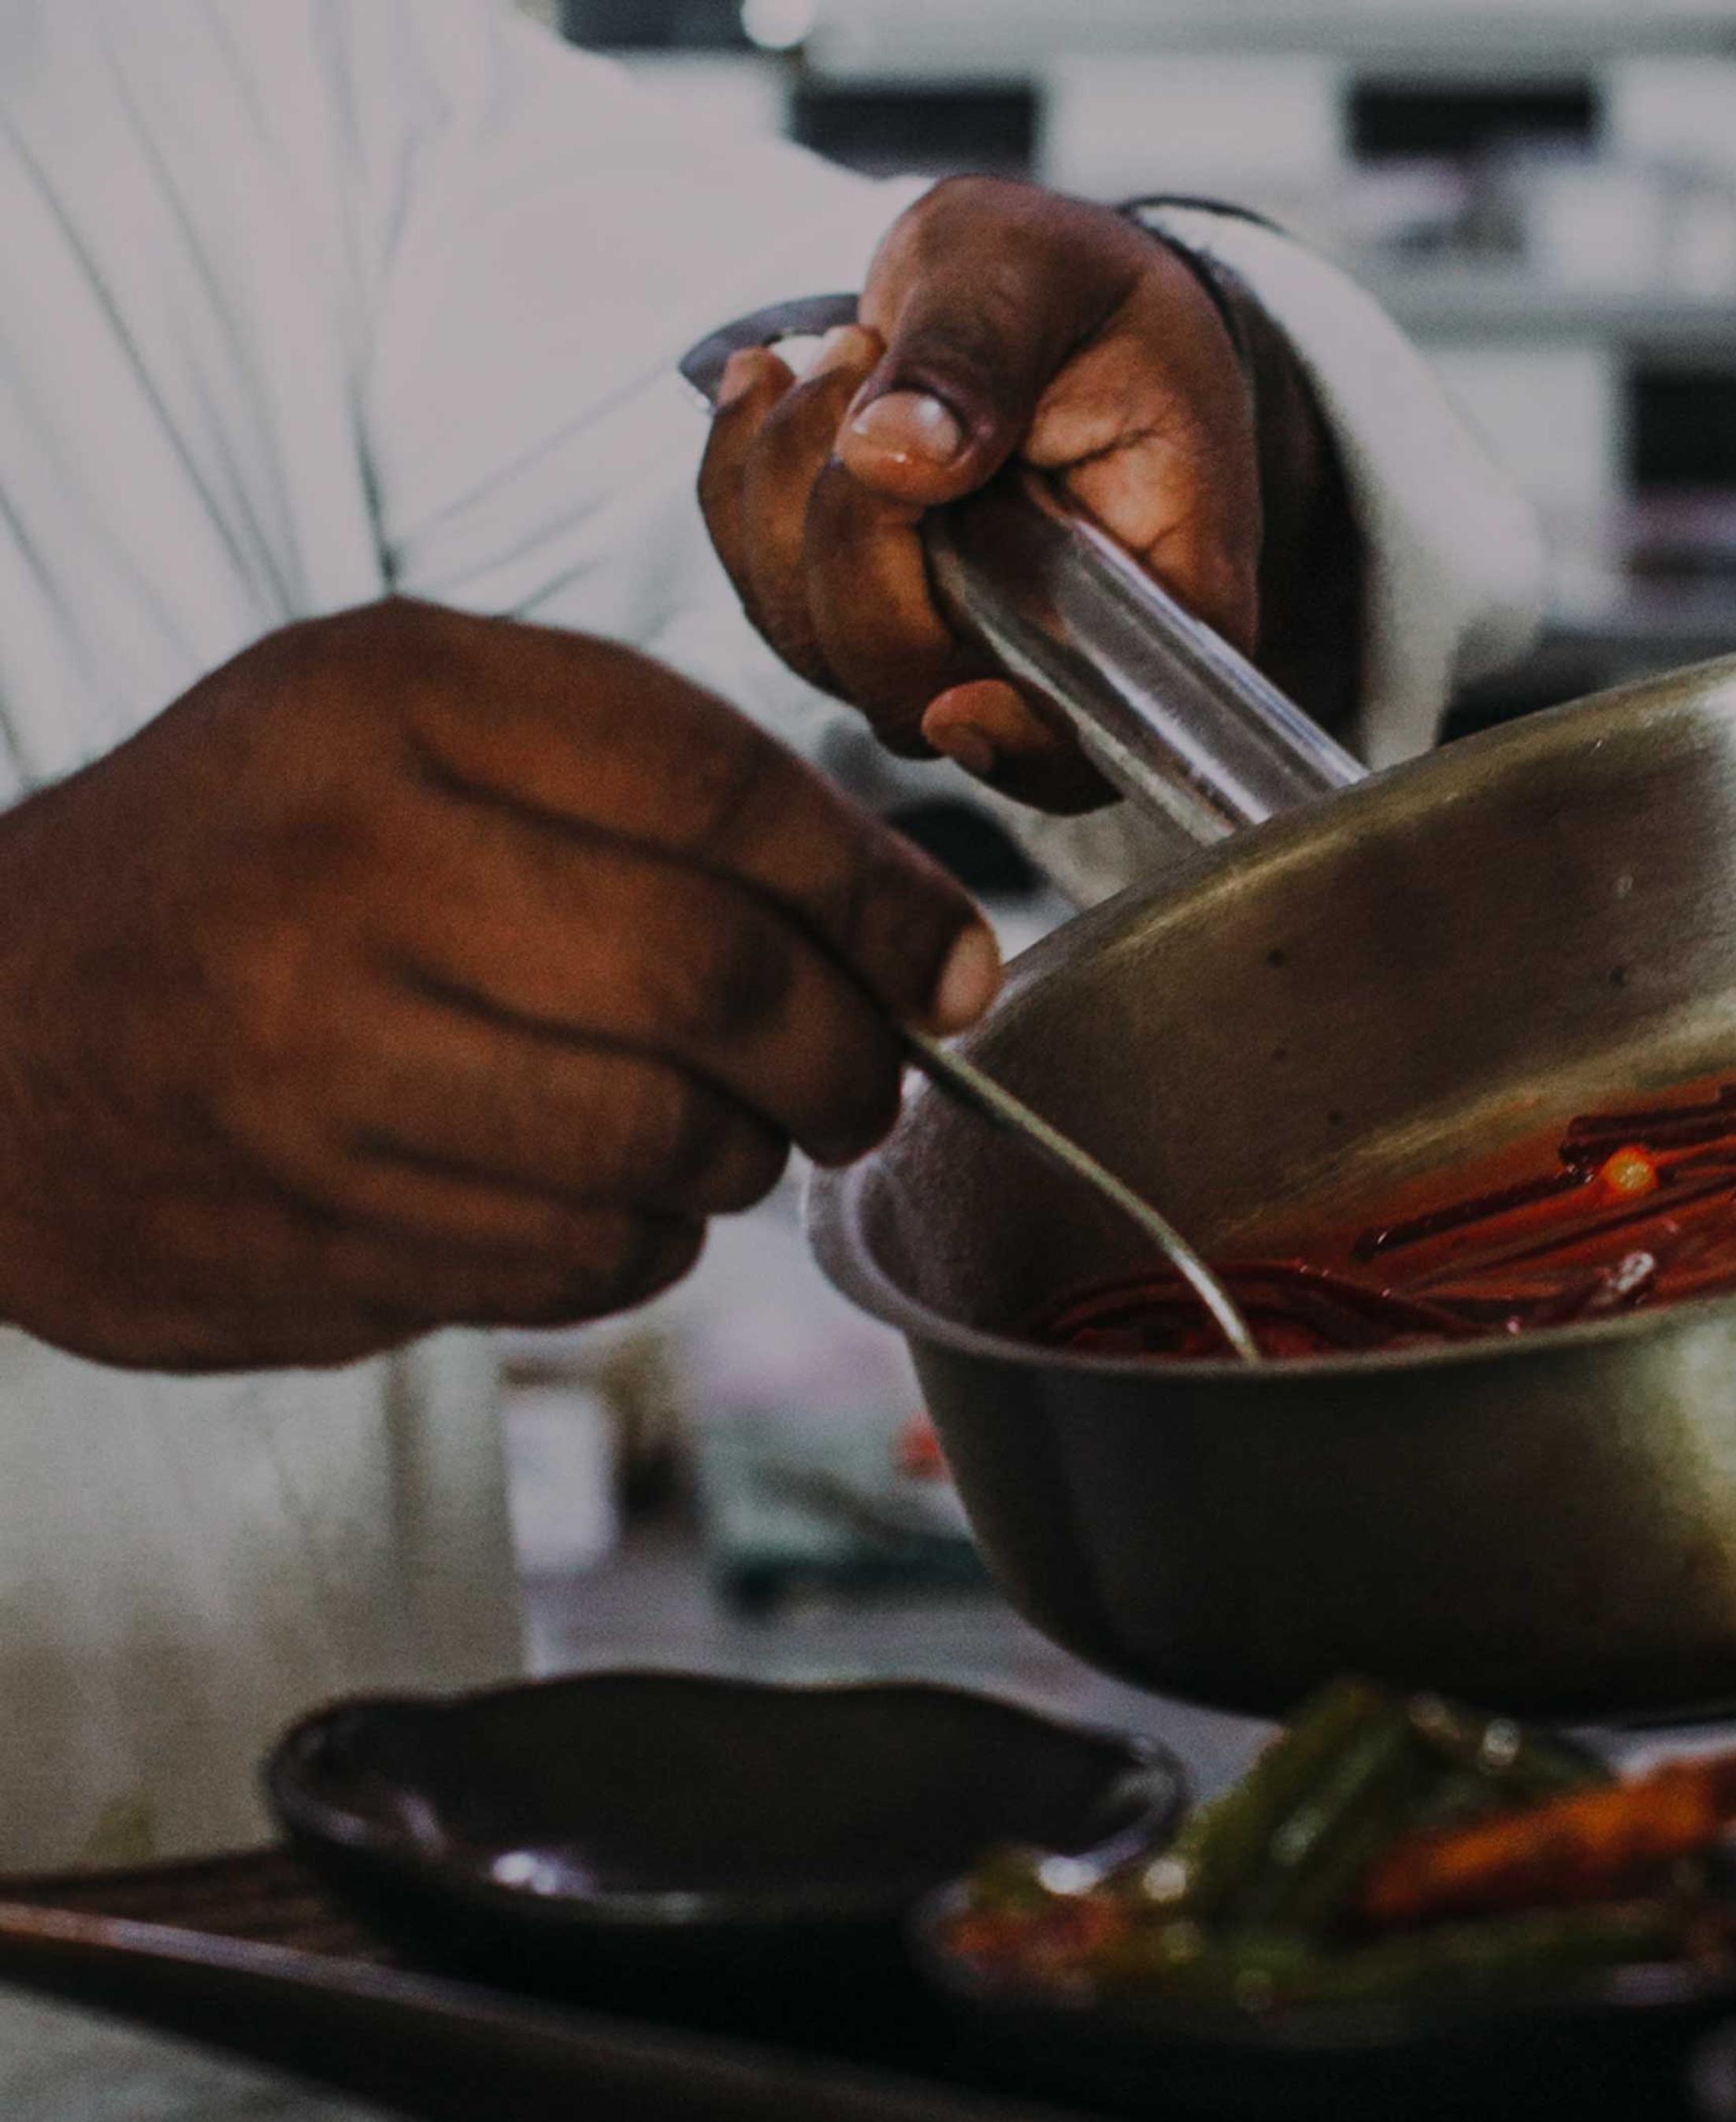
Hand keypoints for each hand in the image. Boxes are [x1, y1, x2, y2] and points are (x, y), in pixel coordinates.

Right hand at [0, 601, 996, 1372]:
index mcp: (384, 702)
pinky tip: (593, 1193)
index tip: (951, 958)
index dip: (880, 893)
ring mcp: (315, 1067)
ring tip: (721, 1132)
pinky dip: (641, 1245)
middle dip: (846, 1054)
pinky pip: (585, 1264)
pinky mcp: (315, 1229)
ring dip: (745, 1161)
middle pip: (717, 980)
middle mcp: (344, 870)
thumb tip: (931, 943)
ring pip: (668, 1145)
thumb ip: (663, 791)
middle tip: (868, 1079)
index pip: (721, 787)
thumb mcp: (409, 734)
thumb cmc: (244, 871)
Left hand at [698, 178, 1355, 811]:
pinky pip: (768, 592)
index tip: (958, 701)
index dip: (1030, 748)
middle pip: (926, 696)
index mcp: (1161, 592)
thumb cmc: (1075, 284)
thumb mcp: (1041, 270)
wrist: (1032, 288)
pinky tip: (773, 382)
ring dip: (784, 495)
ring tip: (841, 352)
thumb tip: (896, 455)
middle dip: (852, 544)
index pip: (1113, 736)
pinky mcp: (869, 612)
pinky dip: (740, 484)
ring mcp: (952, 644)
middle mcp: (1055, 650)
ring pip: (828, 651)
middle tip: (865, 363)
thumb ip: (979, 348)